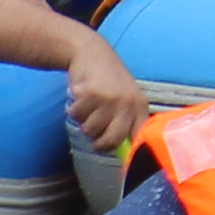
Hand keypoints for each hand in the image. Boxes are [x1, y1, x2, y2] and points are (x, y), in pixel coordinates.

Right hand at [59, 30, 153, 156]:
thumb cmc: (108, 80)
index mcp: (140, 106)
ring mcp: (109, 99)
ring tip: (89, 106)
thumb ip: (126, 121)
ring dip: (84, 121)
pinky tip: (80, 97)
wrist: (91, 53)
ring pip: (90, 130)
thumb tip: (123, 152)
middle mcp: (128, 104)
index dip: (132, 152)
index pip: (140, 136)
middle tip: (95, 137)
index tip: (126, 162)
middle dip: (99, 143)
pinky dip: (74, 110)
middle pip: (112, 140)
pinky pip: (76, 116)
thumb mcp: (125, 98)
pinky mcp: (91, 94)